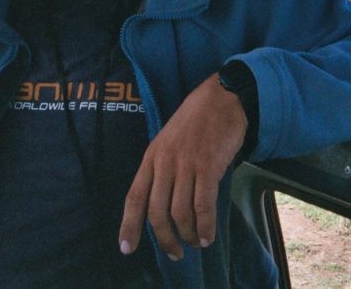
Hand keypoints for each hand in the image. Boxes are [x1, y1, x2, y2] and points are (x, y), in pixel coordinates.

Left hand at [118, 73, 247, 259]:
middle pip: (157, 212)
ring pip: (180, 212)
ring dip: (188, 234)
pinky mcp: (208, 166)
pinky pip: (203, 205)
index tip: (127, 248)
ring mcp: (186, 164)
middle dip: (165, 239)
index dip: (129, 225)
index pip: (134, 197)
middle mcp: (165, 162)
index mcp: (151, 156)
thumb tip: (165, 201)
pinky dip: (205, 226)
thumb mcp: (169, 140)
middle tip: (175, 253)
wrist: (223, 97)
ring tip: (196, 242)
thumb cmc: (198, 119)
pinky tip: (208, 235)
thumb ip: (163, 167)